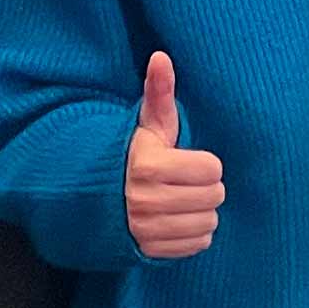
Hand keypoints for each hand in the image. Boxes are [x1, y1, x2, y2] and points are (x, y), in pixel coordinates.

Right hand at [125, 51, 224, 259]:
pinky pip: (197, 245)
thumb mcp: (147, 125)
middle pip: (214, 197)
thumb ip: (158, 92)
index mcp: (149, 166)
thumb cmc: (130, 154)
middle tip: (185, 181)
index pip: (212, 169)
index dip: (204, 163)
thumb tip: (162, 56)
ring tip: (181, 200)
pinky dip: (193, 234)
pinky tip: (177, 220)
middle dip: (205, 187)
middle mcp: (146, 201)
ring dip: (201, 211)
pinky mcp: (150, 251)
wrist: (93, 196)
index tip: (186, 160)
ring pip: (208, 223)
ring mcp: (147, 229)